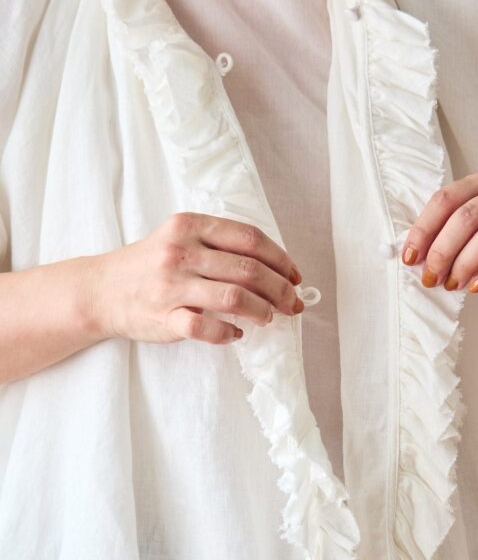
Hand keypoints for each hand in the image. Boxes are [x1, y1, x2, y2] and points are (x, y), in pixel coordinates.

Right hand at [91, 212, 303, 344]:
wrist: (101, 290)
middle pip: (249, 269)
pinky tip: (236, 333)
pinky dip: (228, 332)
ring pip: (234, 297)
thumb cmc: (149, 264)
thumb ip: (219, 245)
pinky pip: (205, 327)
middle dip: (280, 289)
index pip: (249, 238)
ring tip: (270, 317)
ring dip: (262, 310)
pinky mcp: (164, 317)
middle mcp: (181, 252)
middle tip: (293, 303)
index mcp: (191, 226)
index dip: (280, 259)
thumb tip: (273, 266)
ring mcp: (172, 285)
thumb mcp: (180, 238)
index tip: (295, 275)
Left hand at [400, 166, 477, 294]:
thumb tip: (415, 260)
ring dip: (464, 264)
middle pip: (466, 217)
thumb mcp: (475, 238)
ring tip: (452, 285)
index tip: (410, 258)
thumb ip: (450, 239)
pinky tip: (477, 287)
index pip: (445, 199)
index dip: (423, 230)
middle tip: (431, 278)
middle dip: (441, 252)